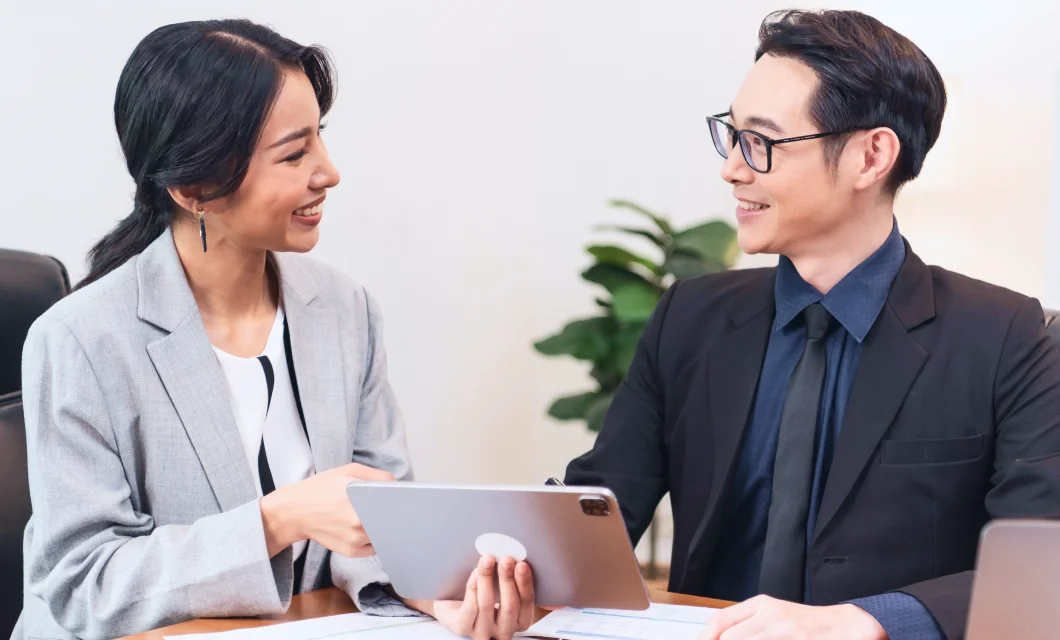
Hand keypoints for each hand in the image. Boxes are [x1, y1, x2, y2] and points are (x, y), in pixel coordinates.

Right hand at [260, 463, 394, 557]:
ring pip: (384, 535)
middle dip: (395, 515)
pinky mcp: (351, 552)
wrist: (294, 512)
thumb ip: (376, 476)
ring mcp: (356, 541)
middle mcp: (359, 525)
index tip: (409, 500)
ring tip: (381, 516)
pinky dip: (375, 537)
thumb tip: (397, 485)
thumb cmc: (320, 488)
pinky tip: (369, 527)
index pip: (395, 506)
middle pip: (392, 523)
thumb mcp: (348, 470)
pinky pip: (374, 546)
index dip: (404, 503)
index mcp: (359, 501)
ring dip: (385, 527)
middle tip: (398, 508)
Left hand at [412, 556, 535, 639]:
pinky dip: (474, 587)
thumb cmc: (484, 589)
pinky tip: (475, 573)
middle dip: (508, 580)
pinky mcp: (462, 628)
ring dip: (488, 579)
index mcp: (519, 621)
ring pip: (487, 605)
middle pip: (510, 606)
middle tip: (506, 559)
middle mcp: (503, 631)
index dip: (525, 584)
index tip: (521, 564)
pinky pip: (470, 608)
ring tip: (487, 560)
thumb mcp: (502, 584)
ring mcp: (482, 631)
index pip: (527, 604)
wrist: (453, 599)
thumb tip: (521, 559)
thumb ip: (514, 576)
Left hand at [698, 595, 886, 639]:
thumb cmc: (808, 627)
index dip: (705, 638)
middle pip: (728, 638)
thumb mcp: (774, 618)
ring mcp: (784, 628)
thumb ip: (747, 626)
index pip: (719, 622)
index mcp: (761, 605)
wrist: (848, 627)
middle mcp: (770, 614)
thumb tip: (718, 637)